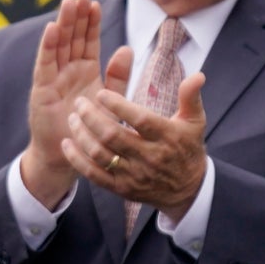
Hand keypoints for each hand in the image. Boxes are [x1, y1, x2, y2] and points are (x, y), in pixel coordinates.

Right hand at [20, 0, 98, 206]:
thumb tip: (128, 48)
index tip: (94, 2)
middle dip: (76, 16)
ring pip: (58, 46)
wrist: (70, 156)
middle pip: (72, 38)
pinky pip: (45, 65)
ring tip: (68, 3)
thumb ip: (118, 76)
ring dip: (62, 24)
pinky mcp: (42, 90)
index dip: (90, 22)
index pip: (88, 41)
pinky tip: (52, 29)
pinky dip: (48, 46)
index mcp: (86, 72)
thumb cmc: (91, 130)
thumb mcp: (111, 100)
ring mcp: (53, 79)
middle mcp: (68, 71)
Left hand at [64, 70, 207, 214]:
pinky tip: (67, 144)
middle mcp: (149, 156)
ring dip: (81, 135)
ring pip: (100, 154)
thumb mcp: (194, 122)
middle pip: (113, 136)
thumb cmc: (187, 148)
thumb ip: (191, 97)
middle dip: (91, 117)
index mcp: (167, 137)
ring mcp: (134, 174)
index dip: (118, 105)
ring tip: (72, 118)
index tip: (101, 93)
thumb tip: (197, 75)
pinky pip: (94, 174)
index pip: (139, 119)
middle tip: (79, 103)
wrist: (188, 188)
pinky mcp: (122, 188)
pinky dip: (77, 159)